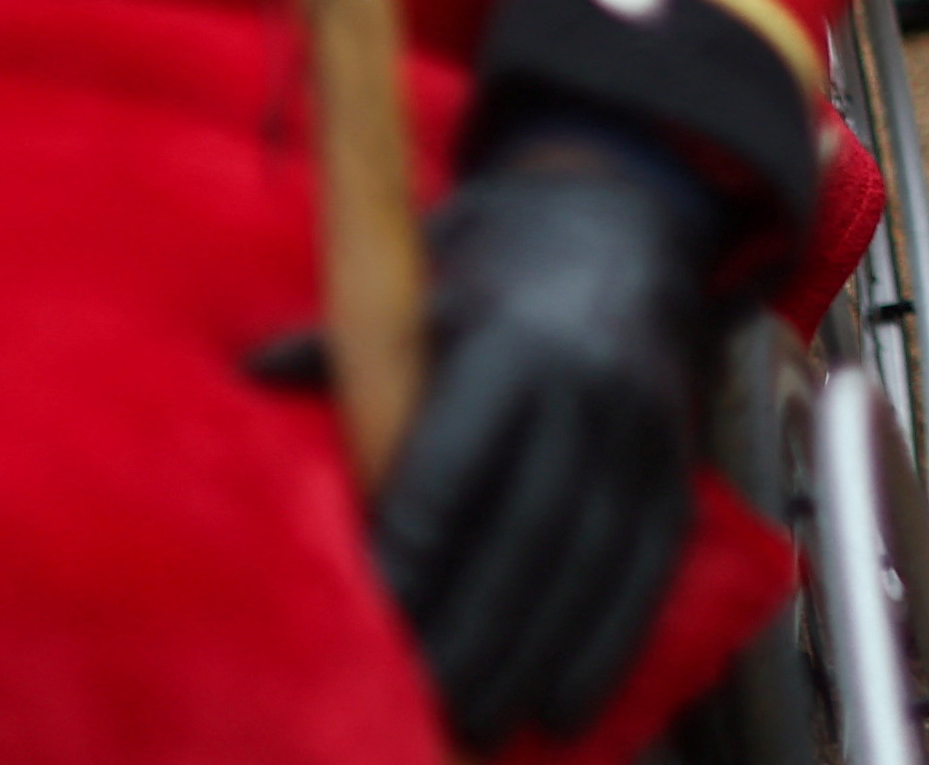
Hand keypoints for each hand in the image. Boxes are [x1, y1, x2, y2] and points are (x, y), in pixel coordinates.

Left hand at [373, 133, 718, 745]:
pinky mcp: (677, 461)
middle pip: (523, 536)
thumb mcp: (424, 274)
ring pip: (588, 564)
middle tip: (419, 709)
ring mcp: (644, 428)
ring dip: (532, 658)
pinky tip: (563, 704)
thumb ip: (349, 341)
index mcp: (512, 342)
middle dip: (468, 634)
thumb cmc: (502, 257)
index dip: (406, 557)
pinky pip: (648, 566)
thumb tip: (251, 373)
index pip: (452, 472)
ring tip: (477, 723)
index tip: (366, 625)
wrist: (632, 214)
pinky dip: (608, 644)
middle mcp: (589, 387)